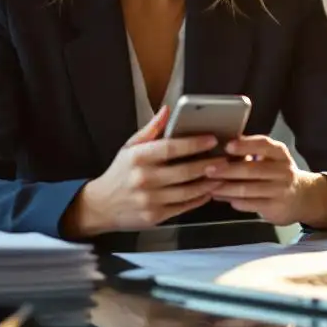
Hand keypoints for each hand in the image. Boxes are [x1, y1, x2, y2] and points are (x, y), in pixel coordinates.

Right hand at [63, 107, 227, 235]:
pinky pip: (183, 207)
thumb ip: (151, 129)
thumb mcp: (130, 147)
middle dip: (209, 164)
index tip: (212, 139)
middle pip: (184, 171)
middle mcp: (144, 178)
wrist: (101, 205)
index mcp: (138, 157)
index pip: (171, 148)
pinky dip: (199, 199)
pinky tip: (208, 191)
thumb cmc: (120, 173)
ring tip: (222, 175)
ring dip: (208, 183)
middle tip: (225, 159)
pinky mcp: (155, 217)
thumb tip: (167, 110)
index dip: (194, 143)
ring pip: (187, 191)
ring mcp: (149, 200)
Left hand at [205, 135, 310, 224]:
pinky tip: (221, 197)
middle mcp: (282, 171)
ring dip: (226, 188)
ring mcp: (280, 190)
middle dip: (227, 169)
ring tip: (209, 186)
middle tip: (208, 169)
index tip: (227, 146)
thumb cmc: (279, 173)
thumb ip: (252, 149)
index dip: (245, 145)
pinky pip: (250, 204)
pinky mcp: (275, 208)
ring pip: (248, 189)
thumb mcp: (272, 157)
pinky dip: (233, 201)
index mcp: (280, 154)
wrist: (304, 197)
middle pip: (252, 169)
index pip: (264, 145)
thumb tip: (226, 140)